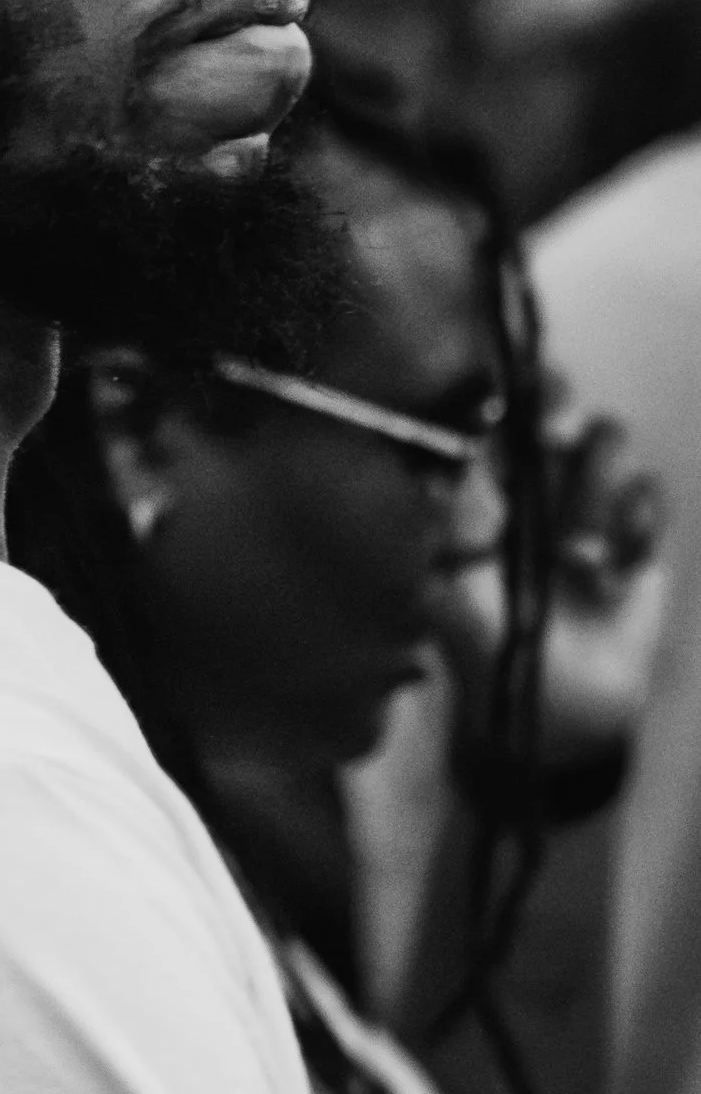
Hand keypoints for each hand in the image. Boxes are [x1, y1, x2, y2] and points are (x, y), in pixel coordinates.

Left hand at [432, 398, 665, 768]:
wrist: (550, 704)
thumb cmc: (480, 639)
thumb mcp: (448, 586)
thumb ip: (449, 529)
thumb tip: (444, 469)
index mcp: (479, 474)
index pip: (491, 403)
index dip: (499, 388)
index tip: (498, 405)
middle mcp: (534, 472)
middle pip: (557, 399)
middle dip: (559, 408)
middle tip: (553, 438)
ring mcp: (588, 497)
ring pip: (608, 440)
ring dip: (593, 490)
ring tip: (573, 558)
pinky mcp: (637, 533)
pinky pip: (649, 497)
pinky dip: (636, 526)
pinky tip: (611, 576)